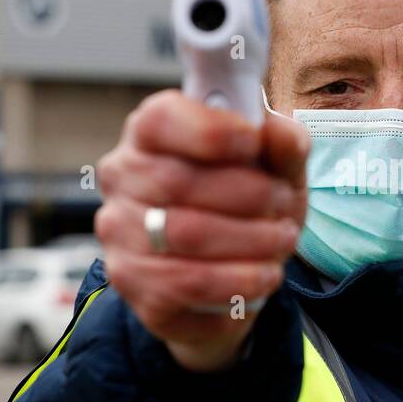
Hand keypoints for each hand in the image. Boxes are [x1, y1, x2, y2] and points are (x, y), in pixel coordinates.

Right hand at [94, 90, 307, 371]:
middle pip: (178, 180)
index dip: (211, 130)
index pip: (159, 120)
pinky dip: (241, 278)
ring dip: (252, 238)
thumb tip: (279, 132)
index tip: (254, 141)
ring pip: (186, 234)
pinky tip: (265, 273)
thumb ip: (283, 145)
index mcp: (150, 134)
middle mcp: (122, 177)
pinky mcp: (131, 280)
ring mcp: (119, 230)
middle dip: (249, 192)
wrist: (231, 280)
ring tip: (283, 238)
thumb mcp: (276, 171)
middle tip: (283, 202)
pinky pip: (190, 281)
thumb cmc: (247, 208)